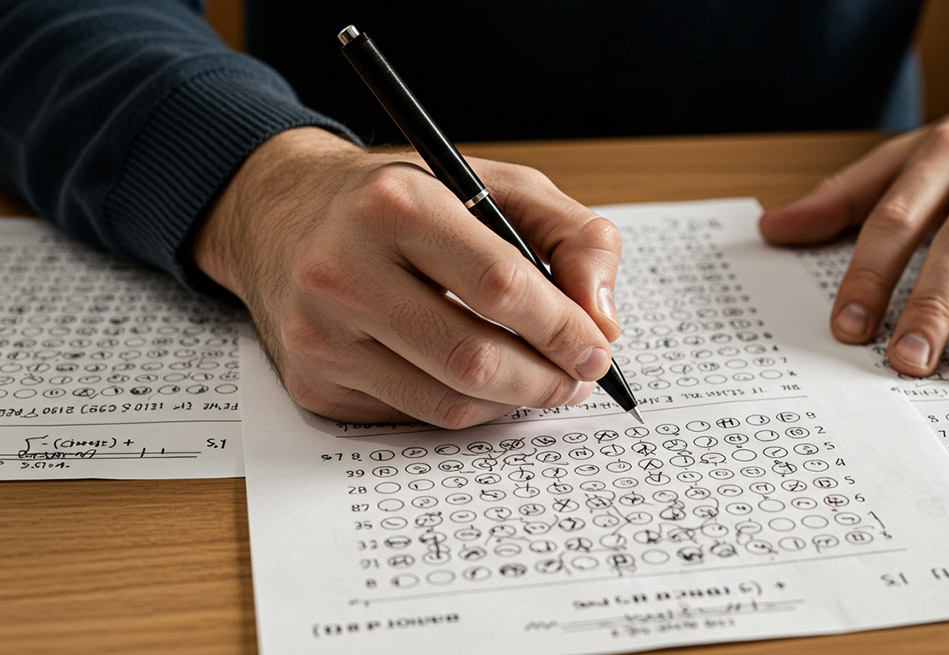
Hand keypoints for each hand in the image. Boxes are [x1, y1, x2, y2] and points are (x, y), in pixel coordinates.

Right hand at [194, 127, 621, 426]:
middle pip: (473, 359)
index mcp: (394, 203)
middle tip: (577, 378)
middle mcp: (342, 269)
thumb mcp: (498, 186)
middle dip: (546, 379)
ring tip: (540, 381)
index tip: (597, 350)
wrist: (283, 213)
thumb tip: (603, 321)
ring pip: (448, 403)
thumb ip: (574, 237)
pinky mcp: (312, 381)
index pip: (499, 285)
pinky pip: (414, 416)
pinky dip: (464, 408)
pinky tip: (479, 381)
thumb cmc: (405, 200)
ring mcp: (320, 333)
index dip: (562, 329)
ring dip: (513, 403)